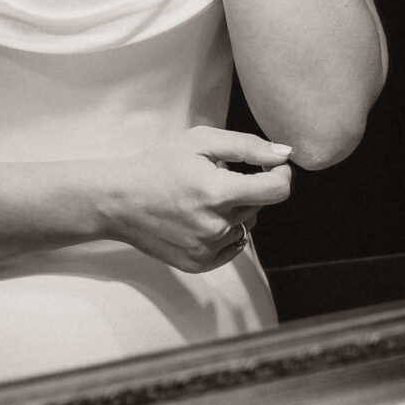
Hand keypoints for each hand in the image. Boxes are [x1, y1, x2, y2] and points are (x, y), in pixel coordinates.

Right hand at [101, 126, 292, 271]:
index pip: (277, 189)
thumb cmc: (160, 165)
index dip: (282, 174)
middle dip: (248, 188)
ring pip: (246, 224)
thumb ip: (247, 146)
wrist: (119, 201)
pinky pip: (233, 246)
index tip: (272, 165)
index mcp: (218, 193)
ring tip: (203, 198)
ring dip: (236, 209)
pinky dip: (225, 230)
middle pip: (260, 205)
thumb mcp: (200, 141)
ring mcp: (208, 248)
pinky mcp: (200, 264)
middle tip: (215, 177)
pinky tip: (201, 217)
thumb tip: (284, 155)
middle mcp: (216, 226)